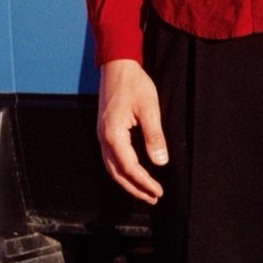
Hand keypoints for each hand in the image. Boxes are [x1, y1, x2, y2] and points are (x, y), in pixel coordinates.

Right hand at [96, 57, 167, 202]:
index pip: (129, 167)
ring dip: (128, 182)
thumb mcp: (149, 108)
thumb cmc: (134, 83)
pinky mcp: (105, 131)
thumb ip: (154, 136)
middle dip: (135, 188)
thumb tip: (160, 162)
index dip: (144, 182)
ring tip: (145, 191)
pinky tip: (134, 173)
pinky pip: (111, 158)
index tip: (158, 191)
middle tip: (153, 197)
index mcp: (113, 134)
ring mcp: (102, 135)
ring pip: (112, 168)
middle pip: (117, 173)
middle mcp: (103, 138)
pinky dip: (122, 171)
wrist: (117, 65)